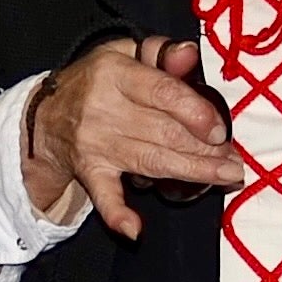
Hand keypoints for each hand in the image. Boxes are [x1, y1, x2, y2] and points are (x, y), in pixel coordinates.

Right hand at [19, 36, 241, 237]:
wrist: (47, 115)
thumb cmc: (98, 81)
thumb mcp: (124, 52)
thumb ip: (160, 52)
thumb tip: (190, 54)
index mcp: (116, 73)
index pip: (163, 93)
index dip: (195, 113)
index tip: (221, 130)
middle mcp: (104, 109)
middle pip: (164, 131)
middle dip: (205, 148)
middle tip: (235, 160)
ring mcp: (96, 144)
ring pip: (151, 161)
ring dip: (192, 172)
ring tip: (226, 177)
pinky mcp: (89, 172)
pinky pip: (103, 196)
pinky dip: (117, 215)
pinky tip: (135, 230)